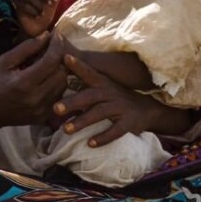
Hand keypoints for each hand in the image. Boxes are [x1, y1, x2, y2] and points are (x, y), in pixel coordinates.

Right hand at [0, 32, 68, 129]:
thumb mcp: (4, 61)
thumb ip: (26, 48)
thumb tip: (46, 35)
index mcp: (24, 82)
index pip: (51, 61)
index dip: (56, 46)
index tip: (56, 36)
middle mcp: (36, 98)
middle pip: (61, 73)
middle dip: (59, 58)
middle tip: (52, 50)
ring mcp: (41, 109)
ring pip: (63, 85)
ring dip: (59, 71)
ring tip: (49, 64)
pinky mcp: (44, 117)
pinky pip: (59, 96)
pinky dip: (56, 85)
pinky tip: (46, 79)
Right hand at [16, 0, 58, 36]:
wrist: (37, 29)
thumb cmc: (45, 16)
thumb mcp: (52, 8)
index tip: (55, 1)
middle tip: (49, 4)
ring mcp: (24, 0)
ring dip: (38, 5)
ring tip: (42, 14)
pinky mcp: (19, 8)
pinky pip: (24, 5)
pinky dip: (32, 11)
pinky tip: (37, 16)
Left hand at [54, 54, 191, 146]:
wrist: (146, 109)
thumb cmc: (115, 98)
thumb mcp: (102, 88)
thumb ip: (82, 86)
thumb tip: (54, 83)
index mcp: (102, 83)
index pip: (88, 73)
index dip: (77, 65)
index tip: (65, 58)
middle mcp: (110, 93)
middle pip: (89, 96)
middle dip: (72, 102)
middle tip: (55, 108)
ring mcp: (120, 107)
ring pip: (99, 113)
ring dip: (82, 121)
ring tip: (65, 129)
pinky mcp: (129, 122)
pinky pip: (116, 131)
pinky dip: (103, 137)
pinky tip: (90, 144)